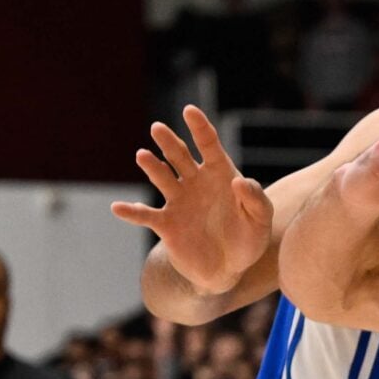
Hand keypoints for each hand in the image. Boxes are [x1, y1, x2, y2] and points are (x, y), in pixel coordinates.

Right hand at [112, 106, 278, 293]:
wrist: (227, 268)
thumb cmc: (247, 239)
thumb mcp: (260, 221)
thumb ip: (256, 200)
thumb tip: (240, 181)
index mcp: (220, 174)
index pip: (209, 145)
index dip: (200, 127)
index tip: (189, 110)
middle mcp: (195, 182)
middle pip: (179, 156)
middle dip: (169, 142)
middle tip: (158, 128)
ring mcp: (178, 201)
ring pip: (161, 177)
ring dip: (152, 167)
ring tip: (143, 156)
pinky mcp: (166, 223)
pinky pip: (146, 215)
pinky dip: (132, 212)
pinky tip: (118, 207)